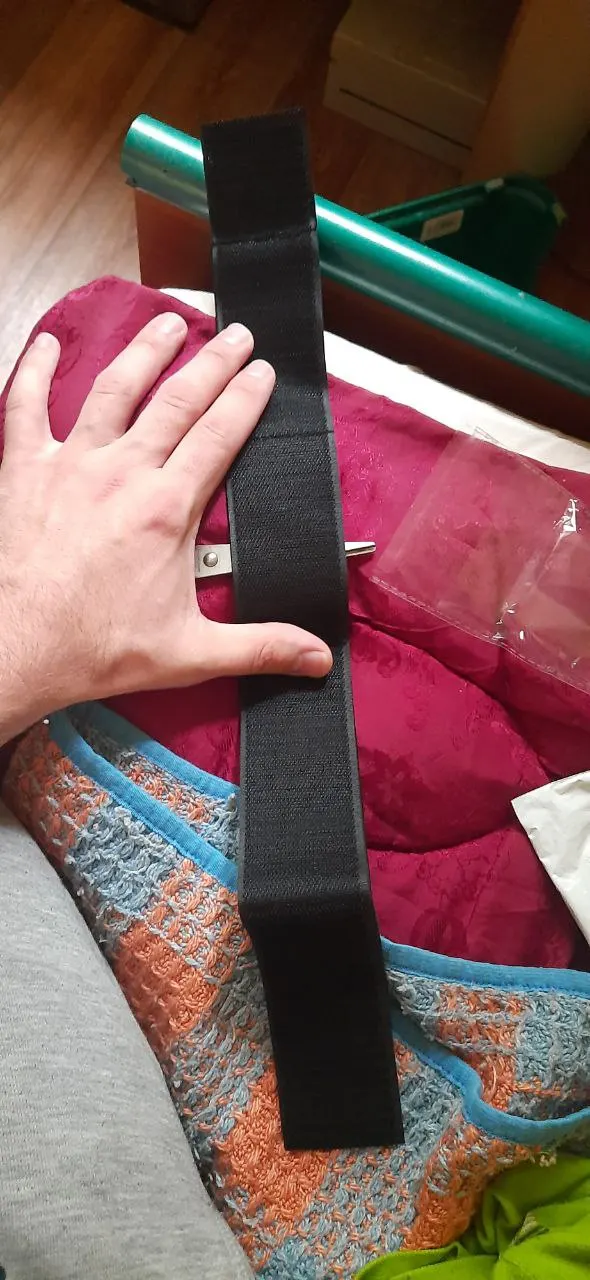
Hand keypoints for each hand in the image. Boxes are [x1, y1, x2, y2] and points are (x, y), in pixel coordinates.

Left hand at [0, 314, 331, 742]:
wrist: (17, 649)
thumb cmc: (94, 649)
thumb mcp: (190, 653)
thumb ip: (260, 646)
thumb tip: (317, 656)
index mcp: (166, 510)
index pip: (219, 435)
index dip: (245, 398)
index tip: (262, 372)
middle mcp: (122, 473)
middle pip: (177, 400)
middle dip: (212, 361)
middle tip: (234, 334)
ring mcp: (72, 464)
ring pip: (114, 389)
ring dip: (144, 352)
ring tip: (167, 323)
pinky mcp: (26, 470)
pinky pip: (27, 406)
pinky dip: (35, 371)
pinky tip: (45, 344)